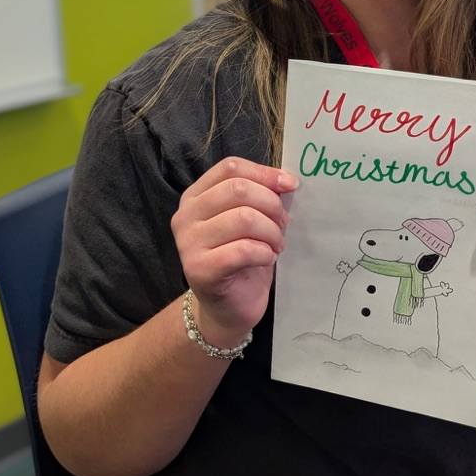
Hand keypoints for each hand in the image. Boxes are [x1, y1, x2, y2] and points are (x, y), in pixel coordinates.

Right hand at [171, 157, 296, 342]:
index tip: (290, 185)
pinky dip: (265, 252)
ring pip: (244, 218)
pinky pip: (244, 249)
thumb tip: (287, 180)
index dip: (264, 173)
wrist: (227, 308)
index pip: (230, 167)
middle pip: (238, 189)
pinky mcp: (199, 269)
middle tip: (283, 223)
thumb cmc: (241, 259)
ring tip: (276, 244)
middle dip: (271, 204)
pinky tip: (267, 259)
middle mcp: (185, 215)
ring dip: (271, 231)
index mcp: (195, 196)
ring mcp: (188, 243)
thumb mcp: (249, 218)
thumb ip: (259, 196)